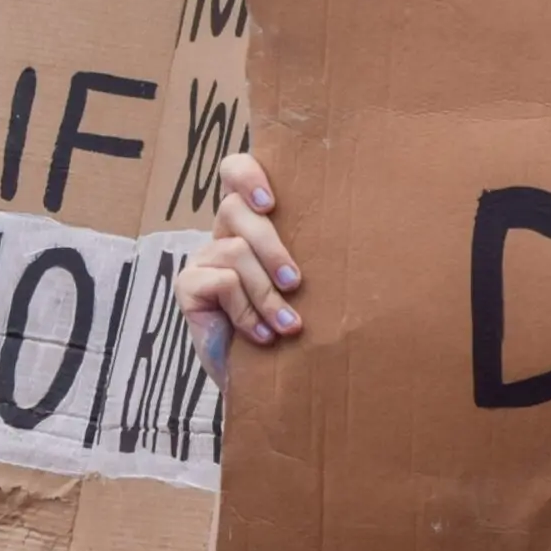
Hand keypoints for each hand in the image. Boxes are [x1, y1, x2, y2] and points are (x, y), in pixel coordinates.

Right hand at [176, 155, 302, 390]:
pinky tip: (261, 336)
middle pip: (236, 210)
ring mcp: (203, 259)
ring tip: (288, 325)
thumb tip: (362, 230)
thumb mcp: (309, 284)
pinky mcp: (187, 286)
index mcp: (253, 222)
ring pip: (234, 250)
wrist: (268, 378)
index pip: (235, 171)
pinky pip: (221, 282)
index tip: (271, 203)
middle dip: (272, 248)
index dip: (247, 175)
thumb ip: (318, 252)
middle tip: (296, 283)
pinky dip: (247, 311)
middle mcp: (224, 233)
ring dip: (266, 293)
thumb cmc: (296, 324)